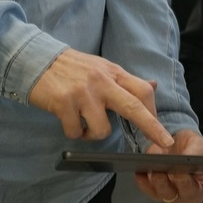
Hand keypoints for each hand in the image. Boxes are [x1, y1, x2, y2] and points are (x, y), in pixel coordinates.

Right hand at [28, 47, 173, 148]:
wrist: (37, 59)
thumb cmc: (72, 68)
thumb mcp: (102, 68)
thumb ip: (125, 80)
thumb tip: (153, 86)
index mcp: (113, 72)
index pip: (142, 91)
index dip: (155, 112)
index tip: (162, 131)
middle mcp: (102, 81)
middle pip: (133, 107)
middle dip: (151, 127)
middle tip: (164, 143)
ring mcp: (83, 92)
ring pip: (102, 129)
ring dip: (93, 134)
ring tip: (83, 124)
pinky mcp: (64, 103)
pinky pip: (76, 132)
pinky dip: (74, 133)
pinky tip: (68, 121)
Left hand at [134, 129, 202, 202]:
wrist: (171, 144)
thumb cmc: (190, 146)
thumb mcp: (195, 142)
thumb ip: (195, 151)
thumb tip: (189, 159)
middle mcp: (196, 193)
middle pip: (192, 194)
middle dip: (184, 182)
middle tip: (177, 171)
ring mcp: (177, 196)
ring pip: (170, 197)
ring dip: (162, 183)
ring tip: (156, 170)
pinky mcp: (159, 194)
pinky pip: (151, 193)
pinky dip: (145, 184)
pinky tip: (141, 173)